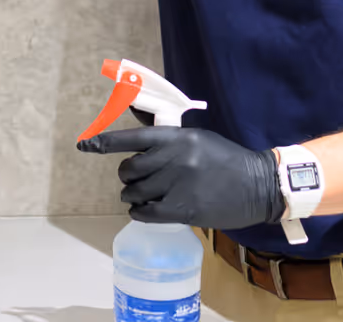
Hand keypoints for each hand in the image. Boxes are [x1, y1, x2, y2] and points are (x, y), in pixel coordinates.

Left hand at [78, 127, 284, 229]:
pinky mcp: (184, 210)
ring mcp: (178, 185)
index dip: (105, 142)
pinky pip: (146, 213)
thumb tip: (136, 130)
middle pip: (129, 168)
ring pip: (134, 192)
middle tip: (134, 179)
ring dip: (132, 195)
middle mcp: (174, 158)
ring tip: (143, 195)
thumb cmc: (224, 159)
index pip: (132, 137)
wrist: (256, 185)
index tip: (85, 145)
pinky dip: (140, 212)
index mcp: (177, 137)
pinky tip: (145, 210)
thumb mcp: (196, 138)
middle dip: (126, 176)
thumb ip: (166, 137)